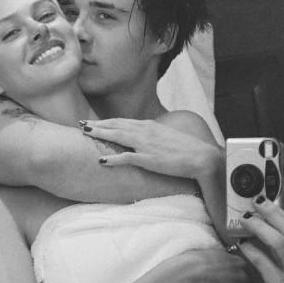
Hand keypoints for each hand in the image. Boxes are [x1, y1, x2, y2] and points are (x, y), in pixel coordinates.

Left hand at [80, 117, 219, 179]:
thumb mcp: (164, 137)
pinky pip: (127, 158)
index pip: (122, 122)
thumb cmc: (184, 149)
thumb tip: (140, 137)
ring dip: (100, 134)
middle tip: (81, 124)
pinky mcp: (149, 159)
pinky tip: (101, 160)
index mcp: (148, 126)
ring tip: (86, 133)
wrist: (202, 158)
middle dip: (98, 125)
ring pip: (117, 136)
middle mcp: (144, 132)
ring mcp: (146, 145)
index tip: (92, 122)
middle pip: (115, 126)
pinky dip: (113, 158)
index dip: (105, 122)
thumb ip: (150, 135)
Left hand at [239, 197, 283, 282]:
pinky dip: (250, 249)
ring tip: (245, 220)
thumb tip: (272, 215)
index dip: (282, 211)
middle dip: (271, 212)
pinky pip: (262, 261)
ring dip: (259, 227)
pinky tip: (242, 244)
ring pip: (278, 242)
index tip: (266, 199)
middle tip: (254, 201)